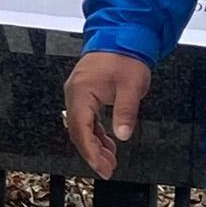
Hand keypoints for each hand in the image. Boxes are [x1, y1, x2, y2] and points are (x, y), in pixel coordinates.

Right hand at [62, 51, 151, 179]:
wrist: (122, 36)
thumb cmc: (125, 58)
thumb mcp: (131, 87)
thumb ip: (125, 112)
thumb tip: (122, 136)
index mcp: (81, 92)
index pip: (81, 129)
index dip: (90, 152)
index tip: (101, 168)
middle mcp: (74, 93)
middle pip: (77, 130)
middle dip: (91, 152)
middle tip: (108, 169)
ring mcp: (77, 92)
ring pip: (80, 125)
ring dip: (94, 144)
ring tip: (110, 160)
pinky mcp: (84, 92)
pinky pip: (86, 117)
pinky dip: (95, 132)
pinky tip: (108, 142)